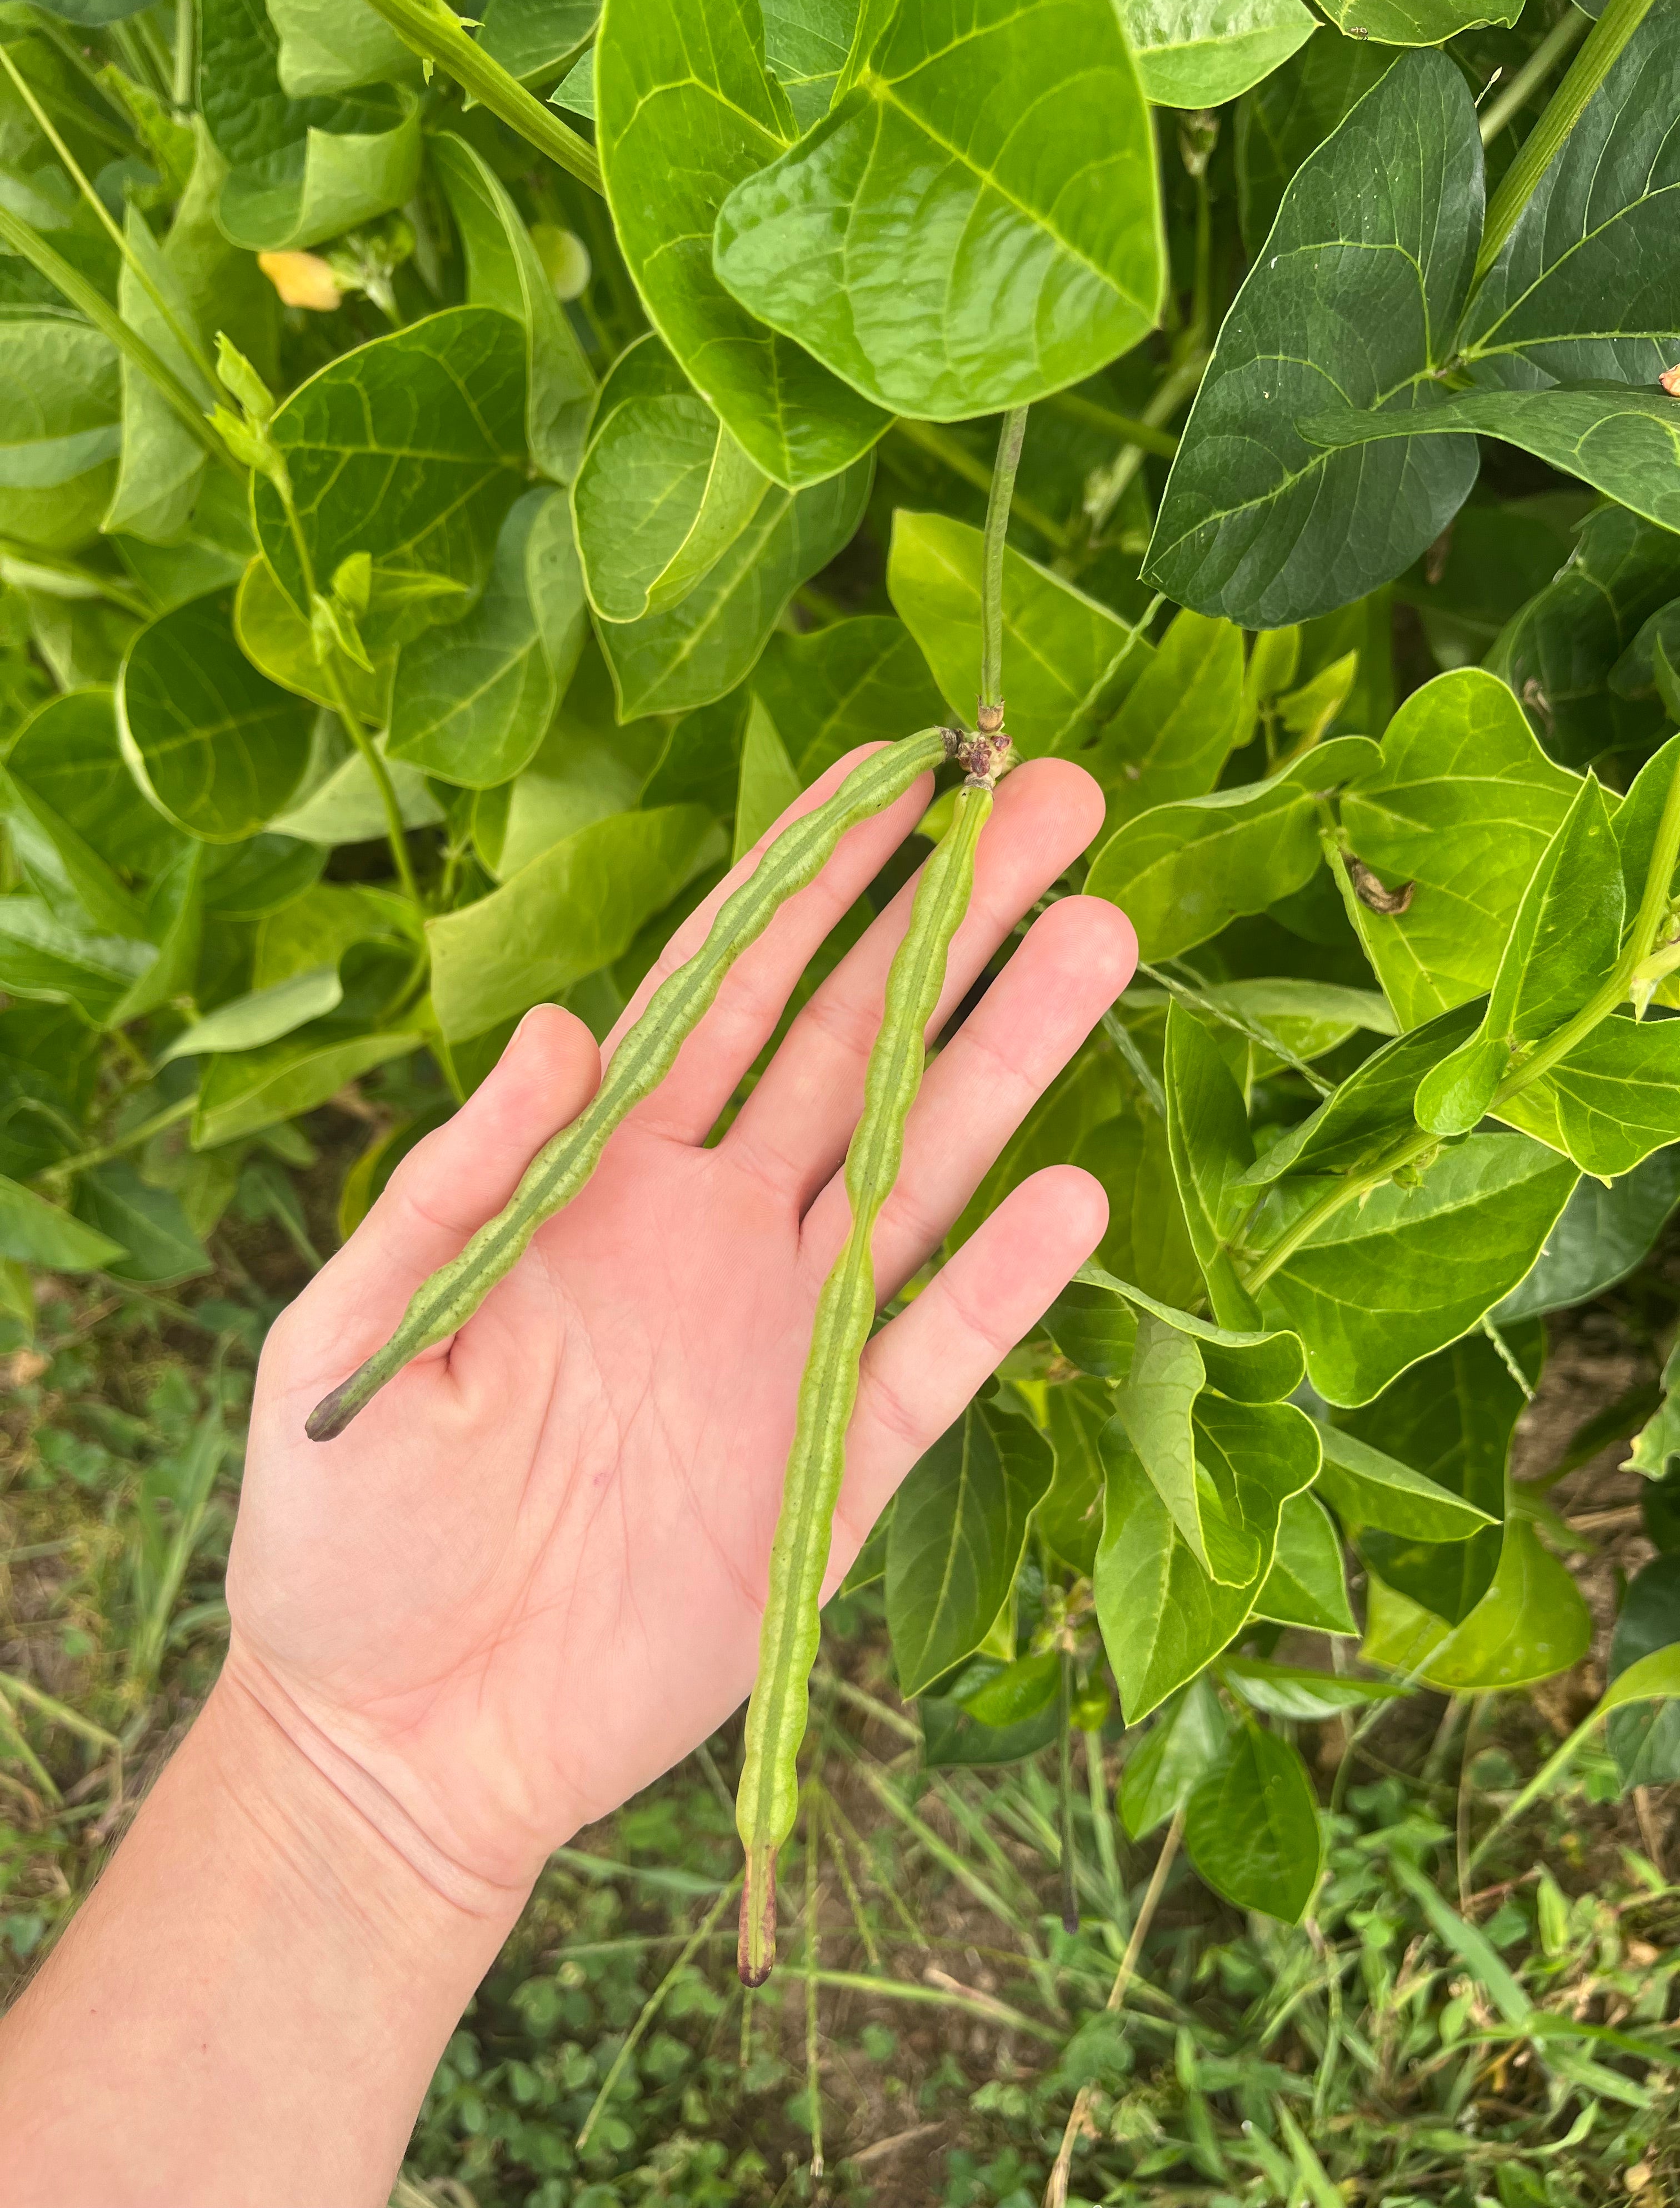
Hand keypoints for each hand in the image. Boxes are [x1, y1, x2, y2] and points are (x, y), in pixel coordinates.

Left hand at [226, 749, 1135, 1906]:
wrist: (407, 1734)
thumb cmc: (346, 1530)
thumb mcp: (353, 1332)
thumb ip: (463, 1177)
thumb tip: (570, 1029)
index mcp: (602, 1179)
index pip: (728, 991)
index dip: (810, 879)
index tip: (895, 770)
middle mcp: (715, 1231)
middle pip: (856, 1044)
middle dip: (953, 921)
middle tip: (1057, 802)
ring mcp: (788, 1339)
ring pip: (922, 1168)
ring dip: (1009, 1056)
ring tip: (1100, 937)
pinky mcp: (838, 1464)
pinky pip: (937, 1355)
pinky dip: (1007, 1284)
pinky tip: (1073, 1194)